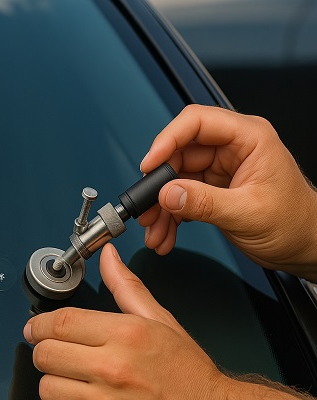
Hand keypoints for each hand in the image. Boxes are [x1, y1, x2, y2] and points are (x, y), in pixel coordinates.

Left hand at [23, 244, 306, 399]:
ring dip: (52, 378)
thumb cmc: (186, 370)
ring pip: (49, 386)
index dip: (41, 323)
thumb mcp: (159, 320)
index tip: (35, 326)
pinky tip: (78, 391)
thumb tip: (109, 257)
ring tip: (67, 373)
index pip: (63, 322)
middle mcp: (113, 367)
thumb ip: (126, 287)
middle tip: (49, 347)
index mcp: (126, 335)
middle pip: (48, 354)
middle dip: (43, 348)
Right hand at [139, 105, 316, 280]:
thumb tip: (168, 194)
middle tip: (147, 207)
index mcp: (248, 138)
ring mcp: (219, 169)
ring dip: (162, 206)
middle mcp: (231, 149)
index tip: (150, 164)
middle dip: (159, 185)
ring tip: (156, 230)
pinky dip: (170, 216)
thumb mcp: (248, 213)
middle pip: (179, 153)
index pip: (197, 122)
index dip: (168, 139)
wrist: (305, 246)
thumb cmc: (295, 223)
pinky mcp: (211, 189)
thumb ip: (205, 203)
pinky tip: (166, 232)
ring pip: (175, 179)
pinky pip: (181, 196)